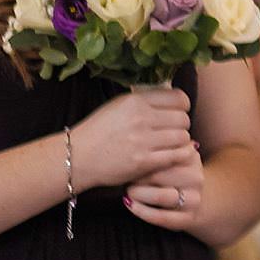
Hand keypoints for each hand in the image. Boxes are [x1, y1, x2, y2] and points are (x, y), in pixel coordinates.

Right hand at [71, 86, 194, 190]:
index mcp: (135, 101)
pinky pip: (177, 155)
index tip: (177, 112)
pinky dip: (181, 154)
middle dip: (181, 124)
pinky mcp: (144, 162)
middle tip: (172, 130)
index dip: (181, 106)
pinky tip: (175, 154)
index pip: (178, 98)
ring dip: (180, 140)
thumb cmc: (99, 130)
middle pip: (183, 118)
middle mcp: (141, 118)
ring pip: (182, 136)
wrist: (77, 156)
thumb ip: (145, 101)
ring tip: (170, 143)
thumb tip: (174, 100)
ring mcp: (143, 141)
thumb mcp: (118, 106)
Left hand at [123, 140, 205, 229]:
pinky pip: (161, 217)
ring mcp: (194, 199)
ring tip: (129, 190)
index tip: (128, 157)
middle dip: (137, 176)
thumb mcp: (170, 153)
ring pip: (161, 196)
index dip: (141, 157)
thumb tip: (134, 126)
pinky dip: (142, 211)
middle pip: (160, 175)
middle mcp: (196, 178)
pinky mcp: (187, 219)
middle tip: (125, 175)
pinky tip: (129, 204)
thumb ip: (158, 141)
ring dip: (139, 194)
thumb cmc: (170, 171)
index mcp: (191, 157)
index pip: (162, 153)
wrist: (193, 196)